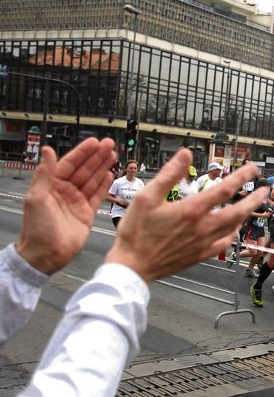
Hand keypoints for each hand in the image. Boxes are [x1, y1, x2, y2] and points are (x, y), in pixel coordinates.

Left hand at [16, 138, 115, 274]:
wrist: (46, 255)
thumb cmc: (37, 228)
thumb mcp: (36, 198)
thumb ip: (44, 174)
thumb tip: (46, 150)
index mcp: (52, 185)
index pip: (69, 164)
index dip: (83, 152)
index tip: (94, 142)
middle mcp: (65, 191)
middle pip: (84, 169)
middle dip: (97, 156)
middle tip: (110, 145)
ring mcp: (77, 202)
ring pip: (93, 180)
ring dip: (103, 167)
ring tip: (114, 156)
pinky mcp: (87, 214)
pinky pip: (98, 196)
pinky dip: (105, 185)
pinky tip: (111, 174)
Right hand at [105, 150, 265, 281]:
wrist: (132, 265)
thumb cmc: (136, 231)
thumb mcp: (146, 196)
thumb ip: (169, 174)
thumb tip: (186, 154)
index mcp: (191, 210)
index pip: (225, 189)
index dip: (242, 176)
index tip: (252, 168)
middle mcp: (202, 227)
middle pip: (238, 211)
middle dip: (255, 199)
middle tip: (265, 190)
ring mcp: (204, 243)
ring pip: (234, 228)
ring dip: (246, 215)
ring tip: (252, 205)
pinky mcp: (201, 255)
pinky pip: (224, 243)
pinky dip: (233, 233)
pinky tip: (233, 228)